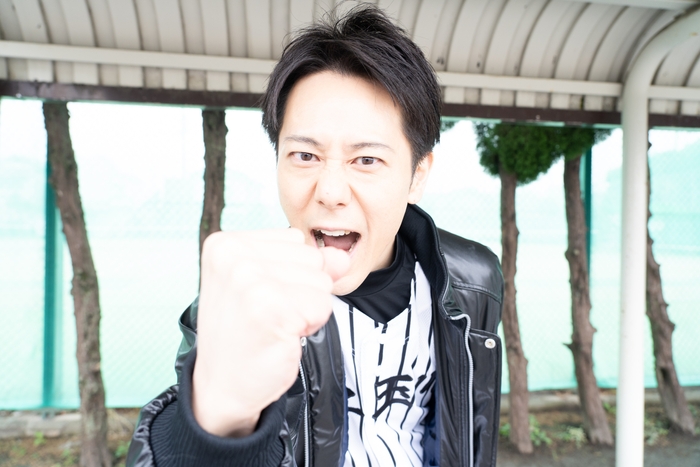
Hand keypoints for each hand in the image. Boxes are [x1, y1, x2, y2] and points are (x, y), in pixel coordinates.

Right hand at [192, 228, 349, 436]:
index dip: (291, 274)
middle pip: (313, 258)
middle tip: (268, 315)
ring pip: (321, 282)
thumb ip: (306, 264)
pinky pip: (322, 306)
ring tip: (274, 325)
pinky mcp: (271, 308)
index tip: (260, 298)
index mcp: (226, 244)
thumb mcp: (270, 285)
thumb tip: (341, 258)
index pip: (297, 241)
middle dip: (302, 291)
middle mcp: (234, 256)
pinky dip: (309, 326)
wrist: (222, 385)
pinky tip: (280, 337)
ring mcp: (250, 280)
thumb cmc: (244, 333)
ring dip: (307, 310)